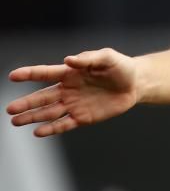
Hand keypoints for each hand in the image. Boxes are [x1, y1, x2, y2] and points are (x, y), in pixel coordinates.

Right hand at [6, 48, 140, 136]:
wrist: (136, 84)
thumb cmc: (120, 67)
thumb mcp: (108, 58)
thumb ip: (88, 58)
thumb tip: (68, 60)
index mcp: (70, 73)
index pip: (46, 73)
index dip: (29, 74)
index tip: (12, 76)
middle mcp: (68, 89)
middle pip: (43, 97)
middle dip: (26, 103)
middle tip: (10, 109)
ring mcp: (74, 104)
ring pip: (49, 112)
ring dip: (32, 117)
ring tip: (15, 121)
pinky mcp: (83, 117)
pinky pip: (64, 124)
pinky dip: (51, 128)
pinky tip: (38, 132)